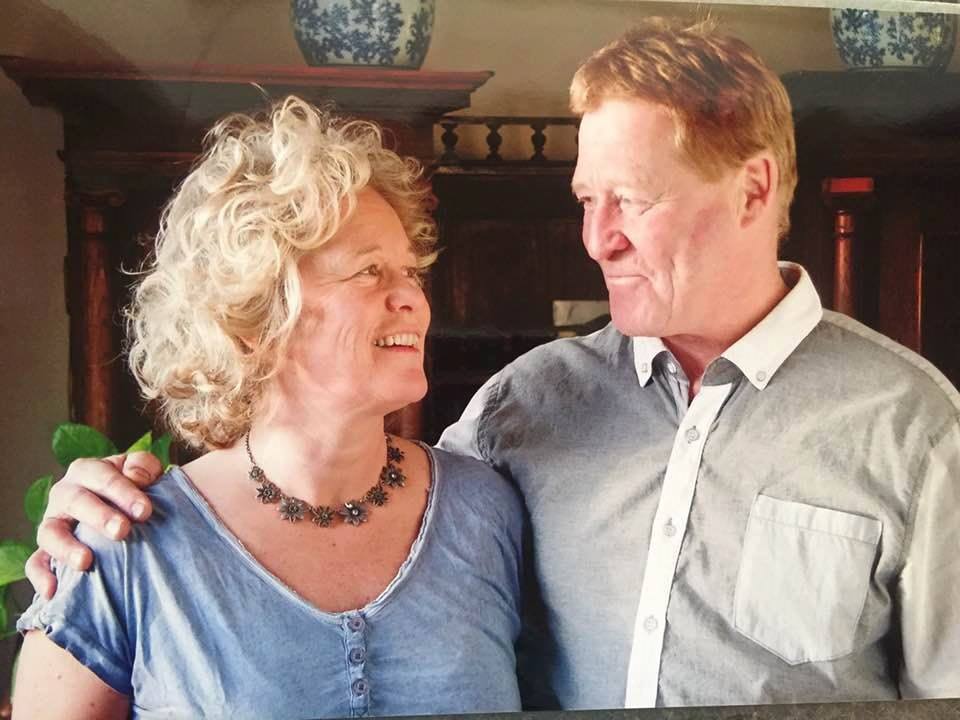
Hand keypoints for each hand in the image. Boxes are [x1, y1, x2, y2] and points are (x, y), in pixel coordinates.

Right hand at [25, 451, 162, 598]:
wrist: (124, 512)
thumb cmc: (135, 489)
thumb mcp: (143, 472)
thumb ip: (142, 467)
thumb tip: (136, 477)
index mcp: (88, 471)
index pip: (102, 476)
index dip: (123, 492)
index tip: (145, 511)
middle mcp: (65, 494)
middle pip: (76, 501)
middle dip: (99, 516)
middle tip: (122, 531)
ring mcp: (53, 522)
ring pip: (50, 532)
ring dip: (66, 546)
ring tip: (86, 561)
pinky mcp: (47, 550)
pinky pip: (36, 563)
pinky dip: (41, 576)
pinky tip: (53, 591)